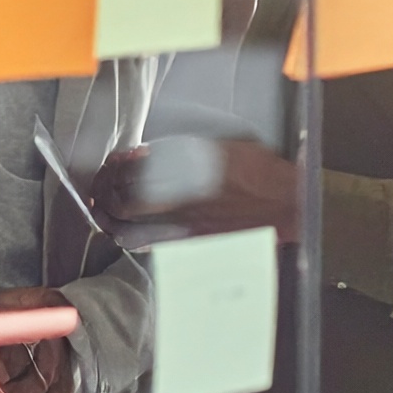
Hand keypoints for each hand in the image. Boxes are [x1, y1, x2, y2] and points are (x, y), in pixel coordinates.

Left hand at [95, 140, 301, 241]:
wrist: (290, 203)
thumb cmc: (260, 170)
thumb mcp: (221, 147)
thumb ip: (183, 151)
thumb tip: (148, 156)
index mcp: (185, 170)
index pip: (131, 170)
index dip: (116, 166)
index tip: (117, 160)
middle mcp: (180, 199)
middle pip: (122, 200)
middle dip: (105, 191)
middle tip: (103, 185)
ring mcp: (184, 225)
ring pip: (130, 229)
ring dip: (112, 218)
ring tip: (106, 209)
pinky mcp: (193, 244)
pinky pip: (152, 245)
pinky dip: (133, 236)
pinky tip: (129, 228)